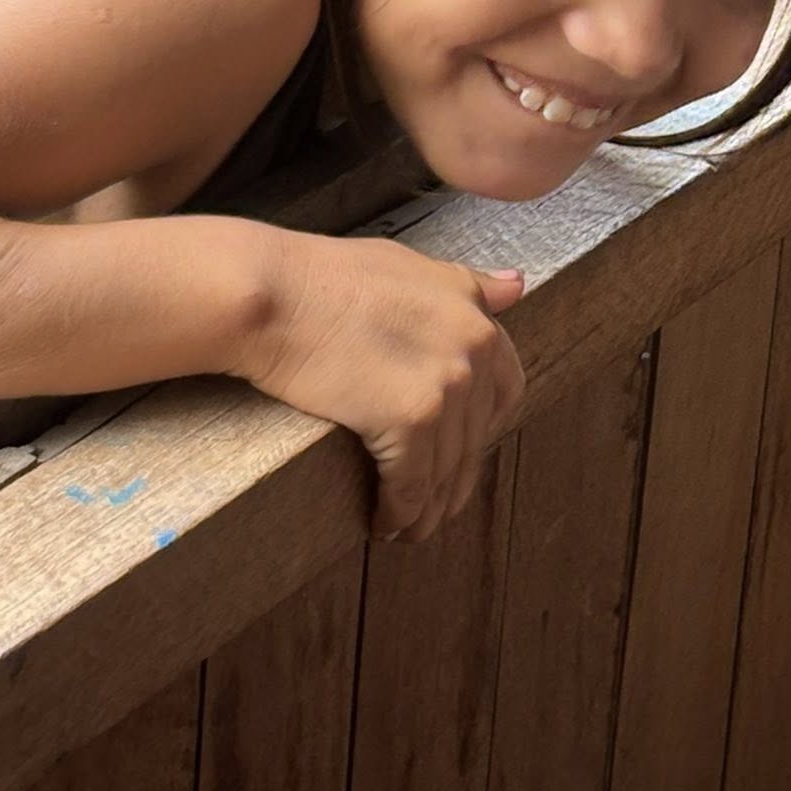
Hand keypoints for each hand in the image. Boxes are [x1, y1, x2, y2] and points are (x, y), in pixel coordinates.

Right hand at [231, 228, 525, 543]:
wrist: (272, 293)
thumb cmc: (324, 276)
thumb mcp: (407, 264)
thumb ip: (465, 283)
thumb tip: (518, 285)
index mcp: (473, 311)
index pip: (504, 389)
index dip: (481, 428)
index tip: (457, 449)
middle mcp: (473, 346)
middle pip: (474, 438)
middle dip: (453, 478)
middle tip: (429, 503)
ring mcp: (446, 384)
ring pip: (446, 470)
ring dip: (427, 507)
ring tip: (406, 527)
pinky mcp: (411, 420)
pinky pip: (412, 485)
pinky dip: (399, 513)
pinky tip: (383, 524)